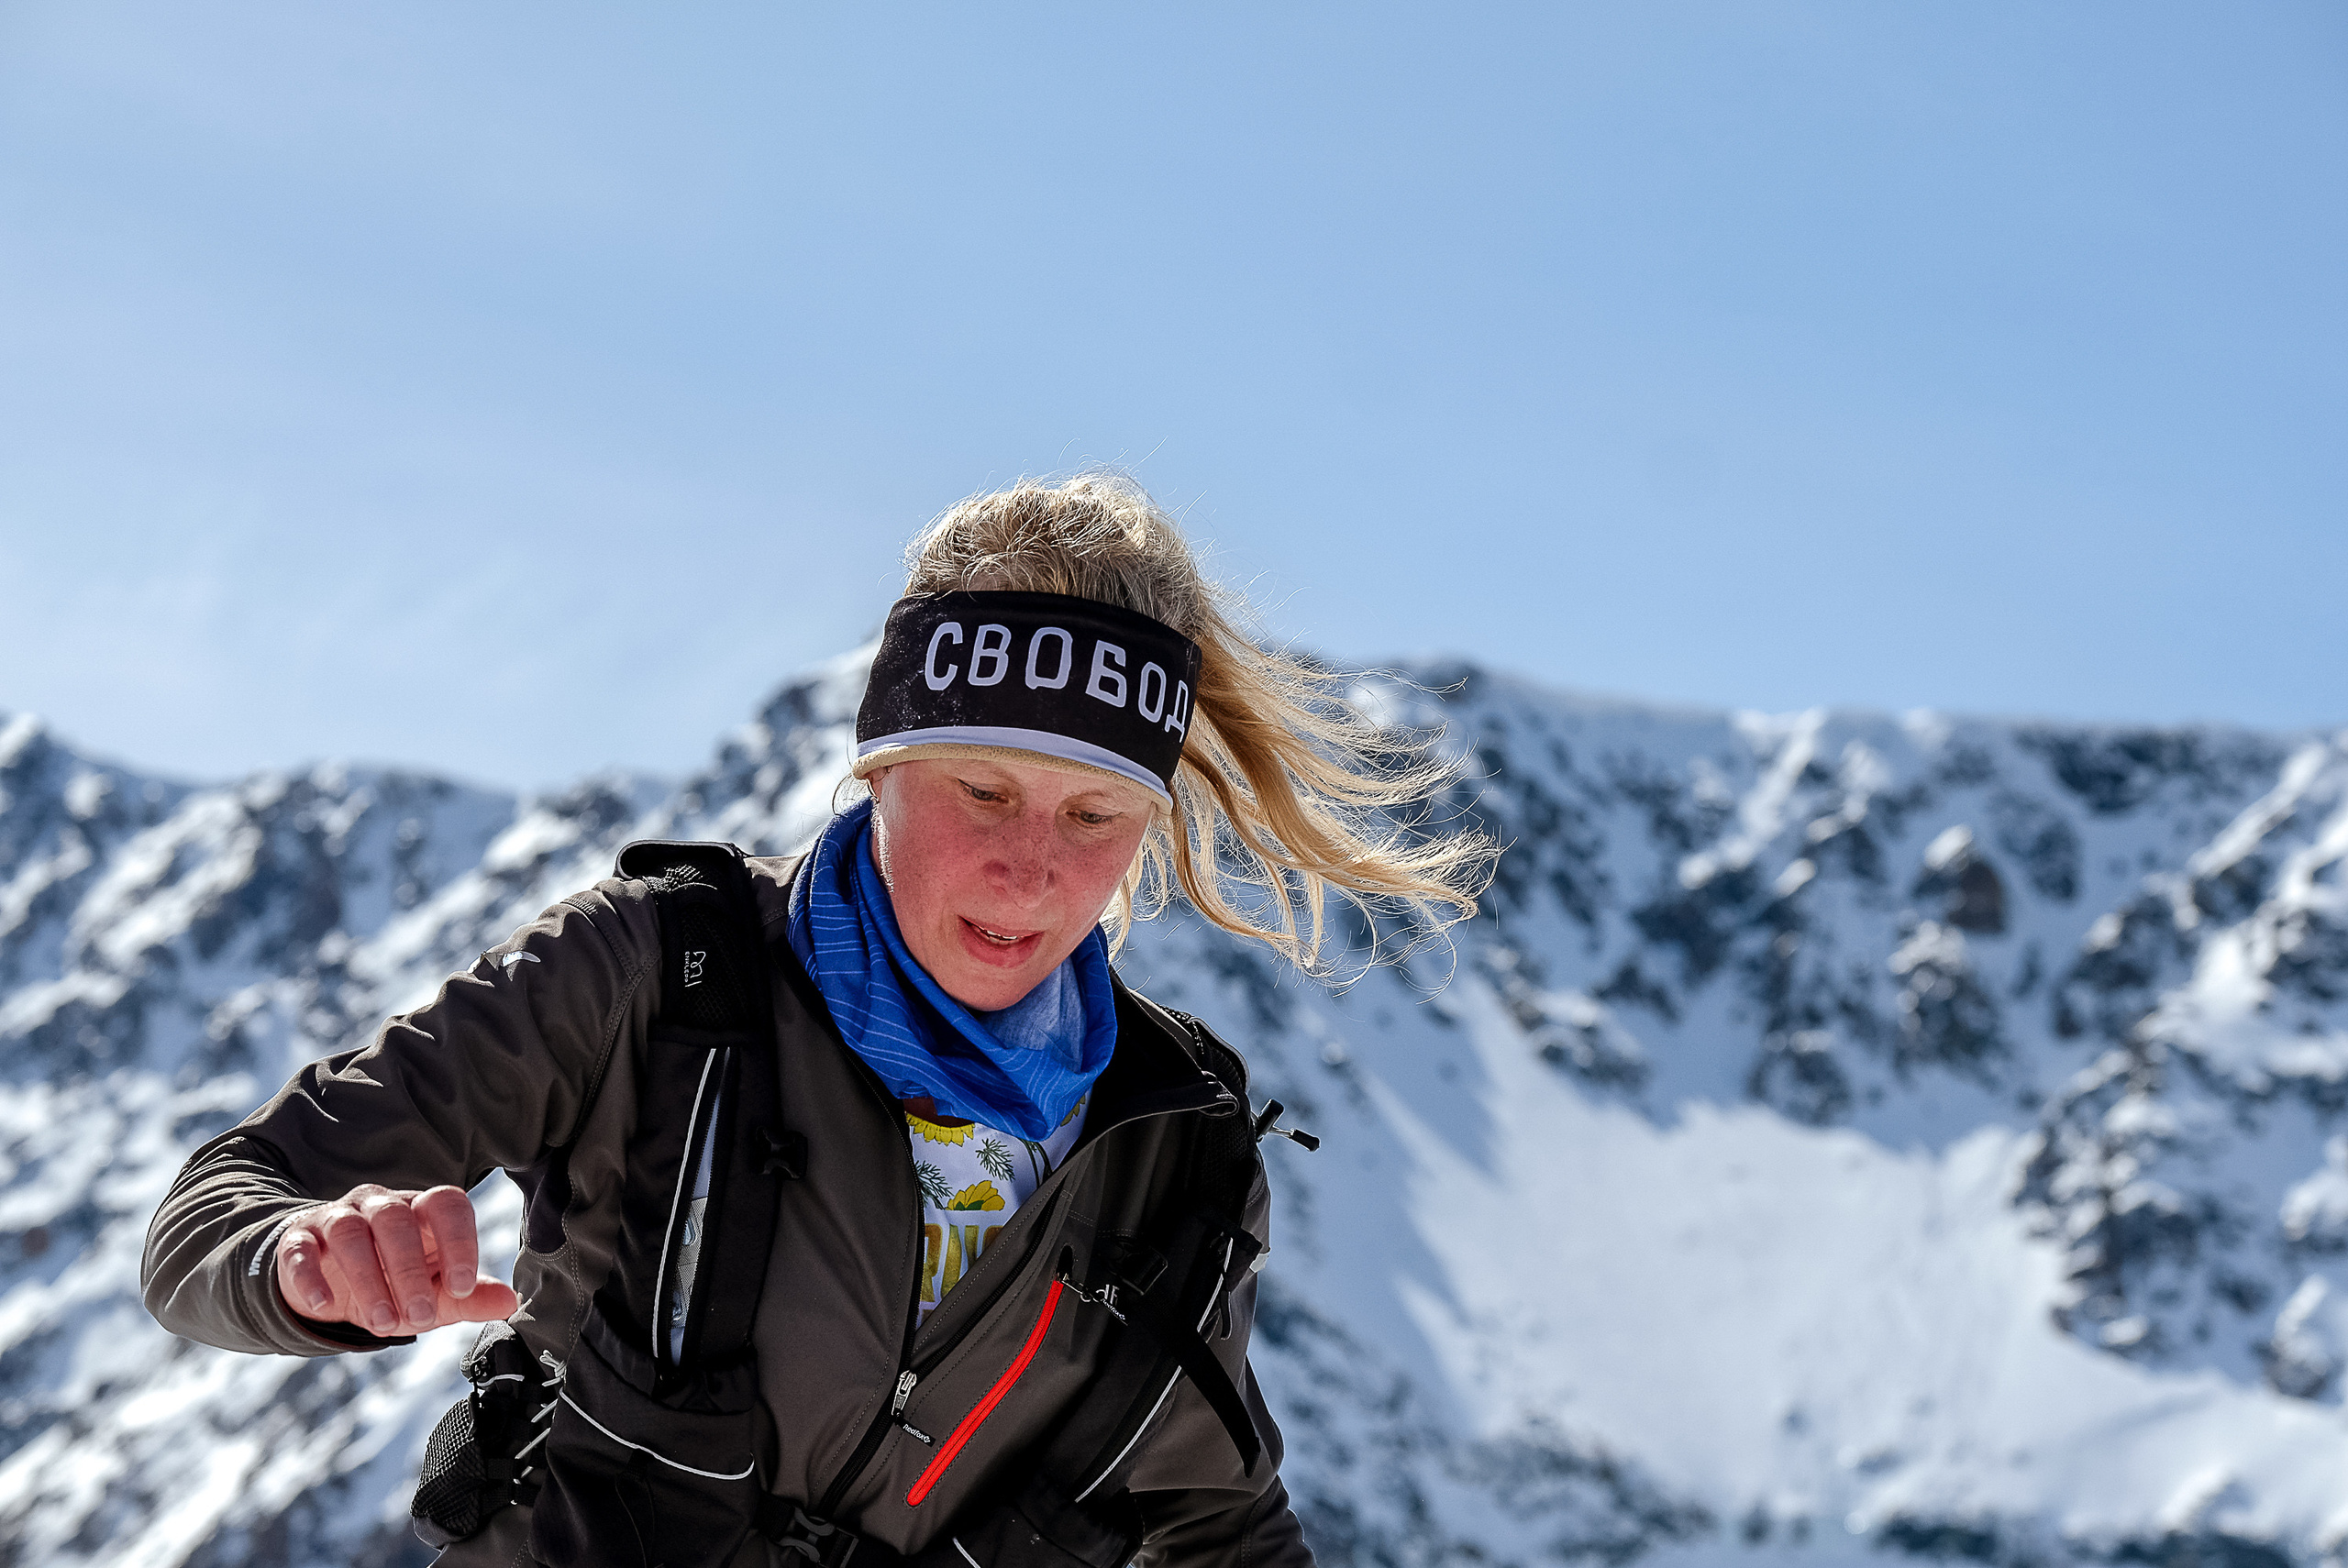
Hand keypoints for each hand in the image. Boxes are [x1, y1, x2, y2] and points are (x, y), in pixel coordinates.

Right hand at [275, 1183, 519, 1336]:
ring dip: (368, 1279)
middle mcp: (381, 1205)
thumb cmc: (394, 1285)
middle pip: (396, 1219)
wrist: (329, 1286)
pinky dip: (310, 1276)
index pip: (447, 1204)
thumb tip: (511, 1302)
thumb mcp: (434, 1295)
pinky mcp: (298, 1241)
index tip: (463, 1286)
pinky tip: (324, 1304)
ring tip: (383, 1322)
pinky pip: (300, 1250)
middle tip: (420, 1317)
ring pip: (351, 1232)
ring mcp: (337, 1218)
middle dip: (410, 1270)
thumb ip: (470, 1297)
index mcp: (422, 1212)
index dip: (459, 1241)